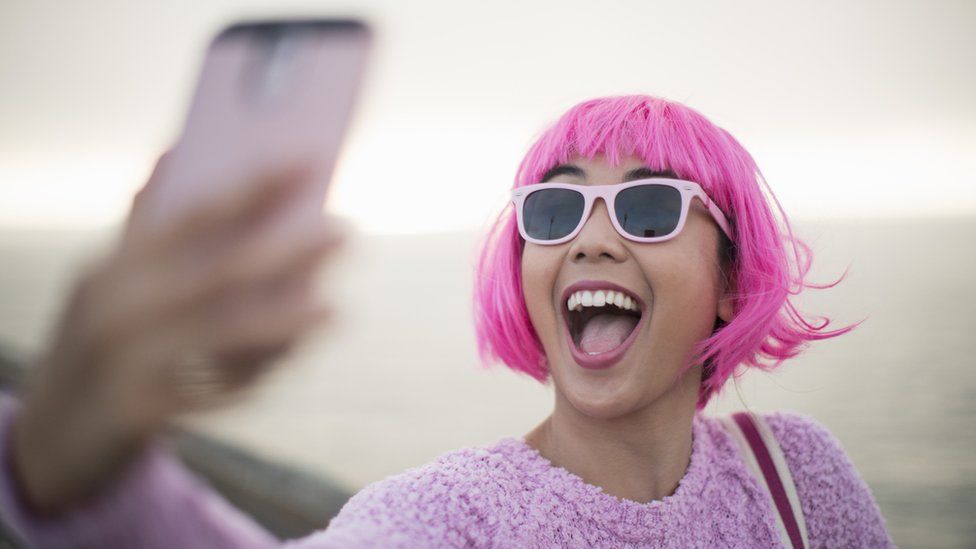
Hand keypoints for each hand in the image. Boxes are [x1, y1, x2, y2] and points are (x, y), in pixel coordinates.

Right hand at [11, 154, 347, 512]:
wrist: (47, 440)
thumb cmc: (95, 345)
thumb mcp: (107, 286)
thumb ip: (145, 228)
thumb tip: (174, 154)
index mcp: (113, 265)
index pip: (193, 214)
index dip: (254, 185)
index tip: (311, 161)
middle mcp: (113, 306)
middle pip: (218, 269)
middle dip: (289, 248)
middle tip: (347, 230)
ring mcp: (119, 361)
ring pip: (222, 332)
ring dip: (287, 319)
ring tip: (335, 309)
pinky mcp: (133, 412)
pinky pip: (213, 392)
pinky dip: (256, 375)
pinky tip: (293, 359)